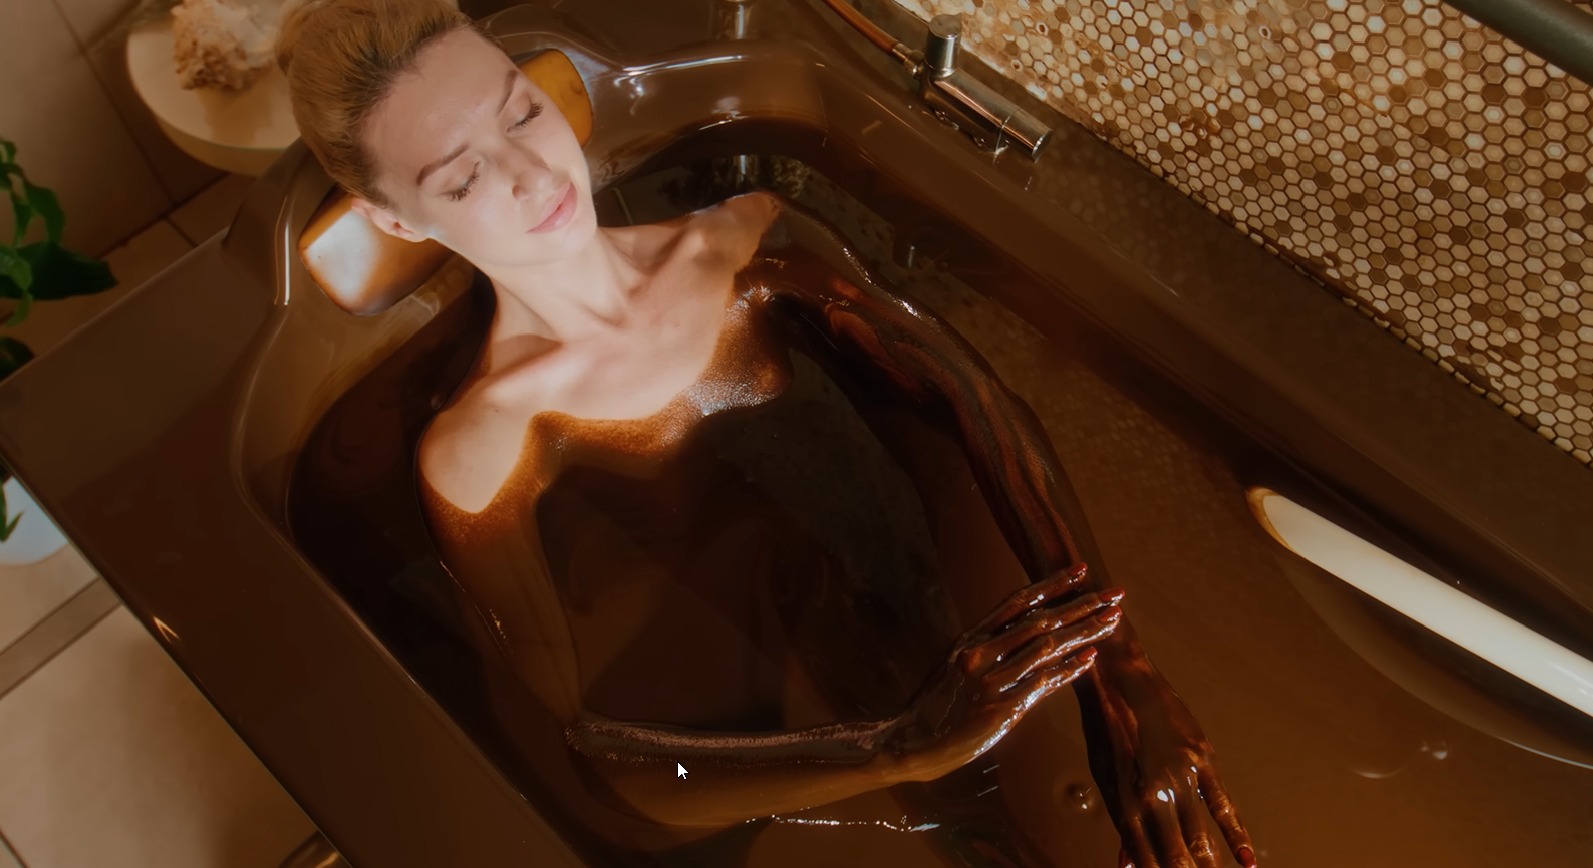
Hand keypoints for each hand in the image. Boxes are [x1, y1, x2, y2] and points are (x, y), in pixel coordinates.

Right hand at [885, 564, 1123, 782]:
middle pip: (1040, 621)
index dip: (1052, 584)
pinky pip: (1043, 683)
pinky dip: (1069, 669)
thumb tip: (1029, 633)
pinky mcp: (1002, 708)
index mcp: (971, 638)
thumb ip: (989, 648)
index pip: (1018, 602)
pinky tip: (1091, 658)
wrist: (915, 743)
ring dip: (1084, 632)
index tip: (1081, 570)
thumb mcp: (958, 666)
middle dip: (1081, 605)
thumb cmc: (939, 705)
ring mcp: (992, 680)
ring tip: (1112, 619)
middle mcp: (981, 652)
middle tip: (1114, 593)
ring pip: (1047, 647)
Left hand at [1079, 661, 1254, 867]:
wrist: (1118, 678)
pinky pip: (1221, 803)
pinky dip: (1236, 835)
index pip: (1146, 858)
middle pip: (1175, 853)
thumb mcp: (1105, 777)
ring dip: (1211, 866)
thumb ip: (1123, 822)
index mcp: (1124, 802)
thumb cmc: (1105, 728)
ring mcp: (1178, 775)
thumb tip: (1127, 864)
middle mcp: (1151, 794)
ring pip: (1199, 835)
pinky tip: (1246, 861)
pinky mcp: (1200, 757)